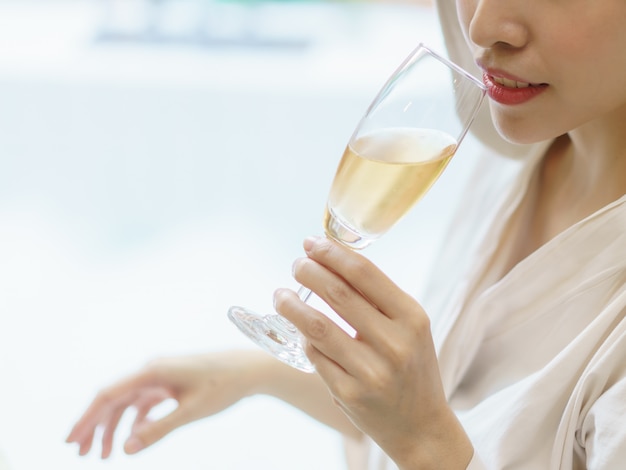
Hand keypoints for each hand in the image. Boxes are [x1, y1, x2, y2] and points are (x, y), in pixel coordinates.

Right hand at [66, 350, 264, 457]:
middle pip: (113, 399)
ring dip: (113, 427)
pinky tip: (130, 439)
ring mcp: (160, 375)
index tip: (70, 441)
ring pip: (127, 402)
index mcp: (153, 371)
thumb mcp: (191, 411)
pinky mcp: (170, 382)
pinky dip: (133, 421)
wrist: (250, 368)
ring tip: (101, 456)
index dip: (86, 418)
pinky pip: (143, 402)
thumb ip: (158, 429)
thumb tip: (126, 449)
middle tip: (80, 454)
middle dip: (94, 426)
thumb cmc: (224, 385)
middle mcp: (152, 370)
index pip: (109, 394)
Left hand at [274, 236, 471, 468]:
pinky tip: (299, 329)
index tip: (312, 243)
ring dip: (291, 304)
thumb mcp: (410, 327)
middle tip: (297, 264)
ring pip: (317, 326)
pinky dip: (303, 337)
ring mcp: (371, 371)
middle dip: (309, 271)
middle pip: (338, 294)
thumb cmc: (412, 367)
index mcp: (412, 318)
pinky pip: (315, 356)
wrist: (421, 425)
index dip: (332, 253)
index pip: (364, 274)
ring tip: (281, 294)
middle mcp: (394, 344)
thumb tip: (332, 260)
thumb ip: (377, 298)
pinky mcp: (349, 394)